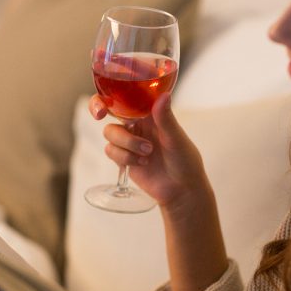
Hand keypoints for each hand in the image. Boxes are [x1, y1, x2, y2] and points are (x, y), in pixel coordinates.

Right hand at [90, 93, 227, 290]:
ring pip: (110, 135)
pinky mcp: (124, 160)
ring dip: (124, 144)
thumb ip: (166, 121)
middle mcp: (139, 125)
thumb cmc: (188, 168)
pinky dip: (120, 157)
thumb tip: (160, 98)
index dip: (112, 92)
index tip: (103, 98)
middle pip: (111, 111)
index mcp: (153, 115)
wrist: (184, 198)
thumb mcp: (179, 144)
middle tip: (102, 115)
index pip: (127, 96)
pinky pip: (110, 151)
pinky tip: (137, 164)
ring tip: (146, 155)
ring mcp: (130, 143)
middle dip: (108, 116)